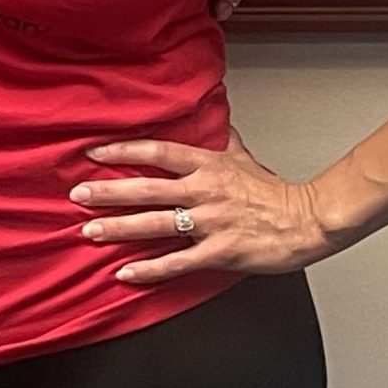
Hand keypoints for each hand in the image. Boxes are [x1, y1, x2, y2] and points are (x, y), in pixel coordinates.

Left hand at [73, 127, 334, 283]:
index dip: (123, 151)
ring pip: (156, 223)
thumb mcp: (243, 157)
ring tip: (90, 232)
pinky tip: (125, 273)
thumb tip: (212, 115)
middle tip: (77, 196)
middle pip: (147, 188)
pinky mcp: (220, 252)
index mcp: (208, 165)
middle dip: (109, 192)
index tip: (93, 154)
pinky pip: (178, 261)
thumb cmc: (275, 192)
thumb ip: (221, 138)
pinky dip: (150, 269)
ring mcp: (211, 222)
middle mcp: (204, 191)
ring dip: (119, 228)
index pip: (157, 151)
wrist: (310, 221)